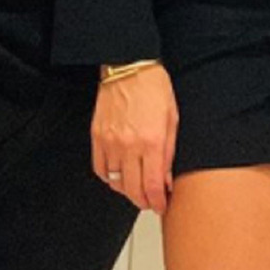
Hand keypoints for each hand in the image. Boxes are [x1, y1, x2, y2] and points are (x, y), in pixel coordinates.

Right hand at [92, 63, 178, 214]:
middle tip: (150, 202)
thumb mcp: (172, 118)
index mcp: (151, 140)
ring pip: (116, 182)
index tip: (161, 205)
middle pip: (133, 190)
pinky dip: (109, 178)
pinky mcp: (97, 135)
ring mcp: (110, 141)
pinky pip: (100, 169)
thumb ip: (169, 152)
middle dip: (144, 201)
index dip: (158, 202)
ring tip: (136, 189)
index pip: (153, 186)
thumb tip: (166, 179)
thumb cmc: (153, 87)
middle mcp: (129, 145)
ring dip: (127, 191)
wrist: (129, 64)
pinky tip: (118, 176)